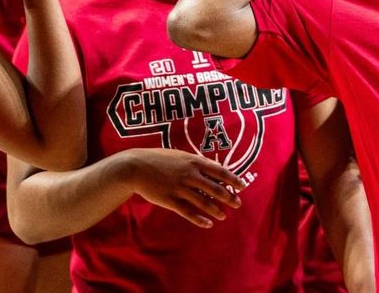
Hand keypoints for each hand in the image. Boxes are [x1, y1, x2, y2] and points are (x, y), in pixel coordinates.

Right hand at [123, 148, 245, 228]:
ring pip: (204, 202)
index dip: (233, 180)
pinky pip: (188, 212)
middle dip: (229, 197)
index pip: (220, 172)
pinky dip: (200, 219)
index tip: (242, 186)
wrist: (136, 167)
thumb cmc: (159, 159)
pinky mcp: (170, 200)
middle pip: (215, 188)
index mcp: (194, 162)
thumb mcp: (181, 155)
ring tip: (224, 216)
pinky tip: (208, 224)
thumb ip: (197, 162)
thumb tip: (214, 168)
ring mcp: (180, 188)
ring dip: (216, 210)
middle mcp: (190, 175)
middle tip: (238, 204)